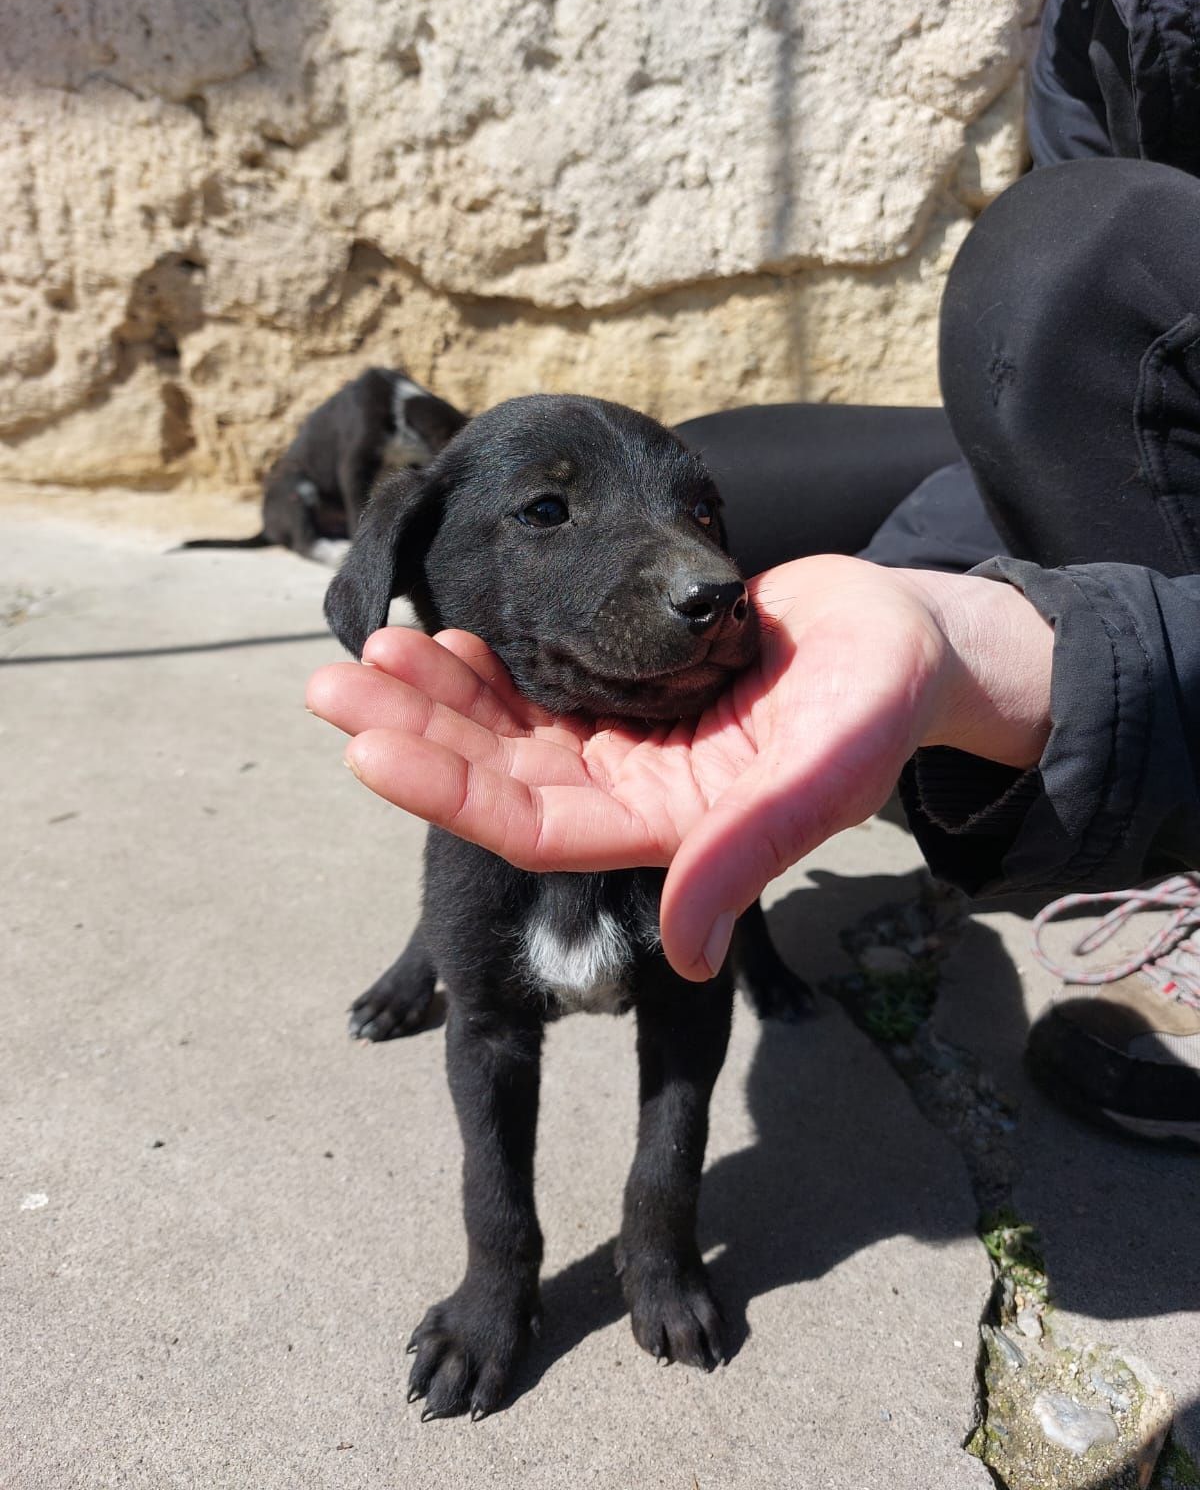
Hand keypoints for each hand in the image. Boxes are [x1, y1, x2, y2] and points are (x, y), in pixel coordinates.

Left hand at [306, 556, 1052, 981]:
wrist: (905, 640)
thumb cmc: (877, 705)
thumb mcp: (824, 774)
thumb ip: (751, 854)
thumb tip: (687, 961)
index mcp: (667, 832)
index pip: (534, 825)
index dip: (450, 790)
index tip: (368, 744)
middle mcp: (632, 797)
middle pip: (500, 776)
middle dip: (416, 731)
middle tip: (329, 684)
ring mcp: (629, 746)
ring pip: (510, 731)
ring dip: (438, 695)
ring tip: (368, 647)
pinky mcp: (634, 695)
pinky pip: (544, 686)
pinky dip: (491, 666)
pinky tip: (442, 636)